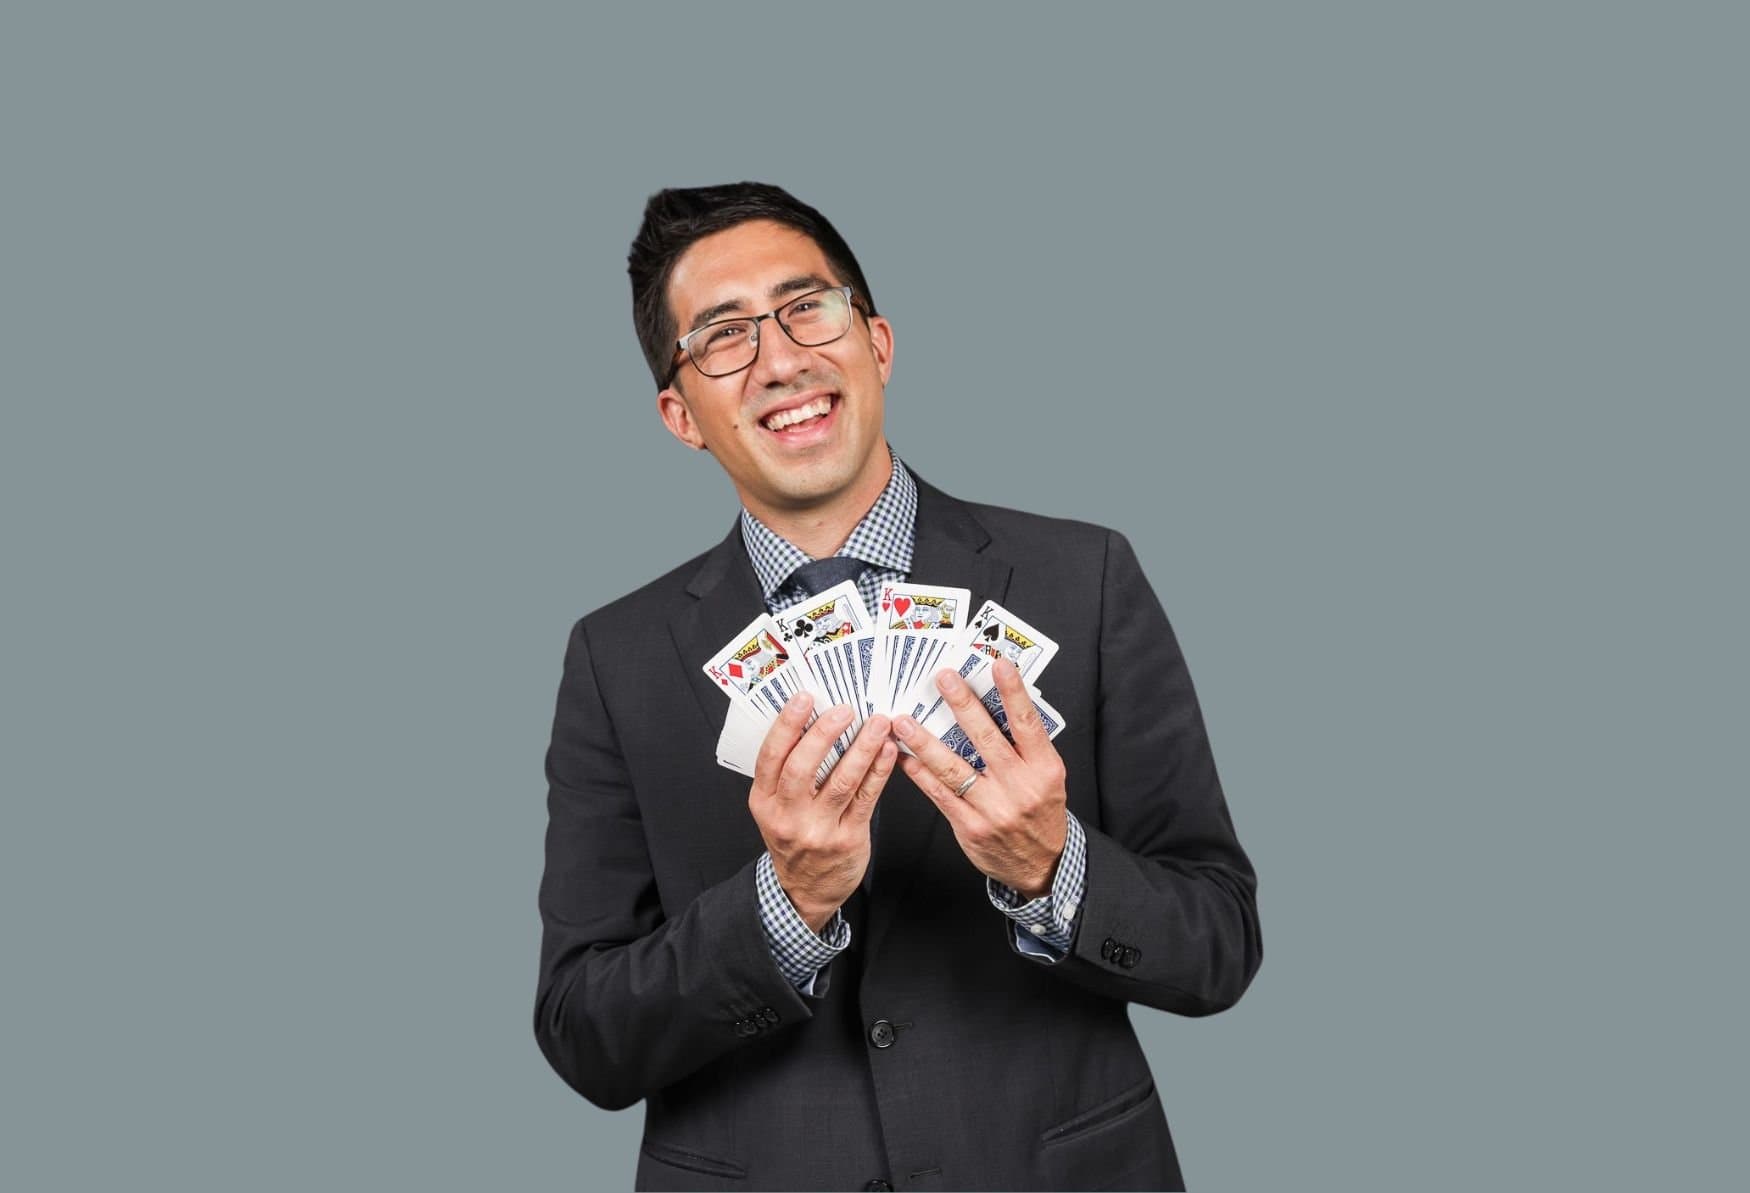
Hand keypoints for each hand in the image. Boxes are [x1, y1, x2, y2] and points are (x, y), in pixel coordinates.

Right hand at [750, 692, 897, 931]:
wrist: (804, 891)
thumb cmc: (793, 837)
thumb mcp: (776, 808)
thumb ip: (788, 772)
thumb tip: (816, 720)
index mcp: (763, 802)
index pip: (770, 757)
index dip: (787, 725)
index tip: (805, 698)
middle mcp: (787, 816)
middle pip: (802, 767)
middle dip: (825, 733)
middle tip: (845, 708)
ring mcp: (817, 830)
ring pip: (841, 781)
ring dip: (862, 747)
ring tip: (878, 722)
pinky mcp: (847, 839)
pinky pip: (866, 798)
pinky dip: (878, 771)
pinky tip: (887, 750)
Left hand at [894, 659, 1067, 897]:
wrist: (1042, 866)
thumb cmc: (1040, 813)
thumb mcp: (1047, 779)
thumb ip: (1024, 749)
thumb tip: (993, 708)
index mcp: (1044, 769)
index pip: (1027, 723)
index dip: (1013, 693)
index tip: (999, 665)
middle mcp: (1020, 787)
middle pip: (986, 738)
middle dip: (962, 705)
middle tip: (942, 678)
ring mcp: (994, 809)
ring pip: (953, 767)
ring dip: (925, 741)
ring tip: (903, 721)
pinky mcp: (971, 827)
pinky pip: (941, 795)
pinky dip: (921, 774)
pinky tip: (906, 758)